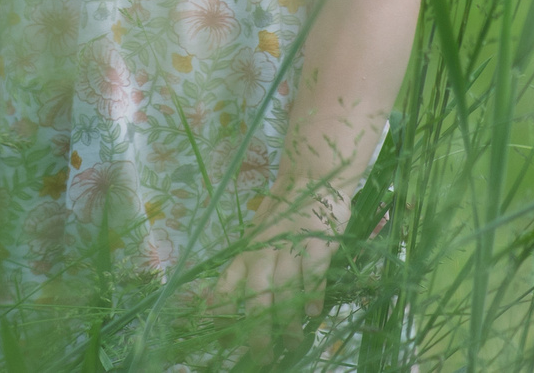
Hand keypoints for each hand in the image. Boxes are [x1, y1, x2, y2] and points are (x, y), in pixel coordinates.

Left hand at [216, 188, 341, 350]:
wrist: (312, 178)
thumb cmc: (282, 215)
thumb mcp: (255, 239)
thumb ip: (243, 270)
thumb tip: (217, 305)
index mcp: (245, 254)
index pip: (225, 289)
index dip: (221, 317)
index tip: (223, 341)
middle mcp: (263, 253)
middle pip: (257, 301)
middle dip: (259, 334)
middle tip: (264, 357)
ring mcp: (290, 248)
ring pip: (285, 293)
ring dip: (289, 323)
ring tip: (293, 342)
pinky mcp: (316, 243)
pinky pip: (314, 274)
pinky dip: (314, 296)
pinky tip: (315, 313)